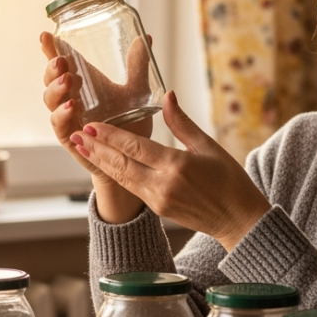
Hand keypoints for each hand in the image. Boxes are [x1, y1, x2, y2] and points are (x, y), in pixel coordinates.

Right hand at [41, 31, 153, 220]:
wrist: (132, 158)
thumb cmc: (129, 123)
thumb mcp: (135, 91)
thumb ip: (137, 66)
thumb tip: (145, 38)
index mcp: (82, 83)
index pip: (61, 62)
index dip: (51, 49)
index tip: (45, 35)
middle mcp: (70, 98)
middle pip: (50, 79)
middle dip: (52, 68)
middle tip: (61, 61)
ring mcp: (67, 118)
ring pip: (50, 101)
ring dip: (56, 89)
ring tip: (67, 81)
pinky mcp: (70, 137)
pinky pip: (59, 125)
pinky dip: (62, 115)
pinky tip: (71, 107)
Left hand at [70, 91, 271, 250]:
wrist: (239, 221)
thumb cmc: (230, 181)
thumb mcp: (209, 146)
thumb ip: (182, 123)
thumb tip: (167, 95)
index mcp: (177, 166)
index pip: (136, 147)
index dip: (111, 135)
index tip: (92, 124)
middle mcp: (163, 185)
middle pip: (121, 164)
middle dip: (97, 148)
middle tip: (77, 133)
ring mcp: (158, 200)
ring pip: (122, 178)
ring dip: (101, 161)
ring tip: (82, 147)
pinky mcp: (158, 210)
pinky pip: (132, 188)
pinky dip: (116, 174)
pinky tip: (106, 163)